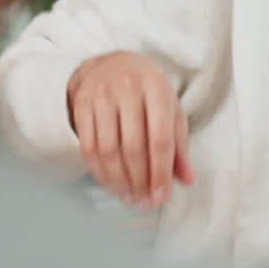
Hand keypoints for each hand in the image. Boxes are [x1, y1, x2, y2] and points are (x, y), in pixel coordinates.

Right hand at [67, 51, 193, 209]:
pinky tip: (111, 185)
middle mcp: (128, 90)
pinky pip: (88, 147)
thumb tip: (186, 180)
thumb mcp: (171, 110)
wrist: (112, 64)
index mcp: (158, 90)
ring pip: (107, 150)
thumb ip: (179, 145)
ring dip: (119, 181)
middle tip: (145, 203)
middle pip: (133, 147)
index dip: (160, 172)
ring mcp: (102, 96)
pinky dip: (99, 172)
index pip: (160, 138)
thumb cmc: (149, 92)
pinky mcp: (82, 105)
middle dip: (140, 181)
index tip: (161, 197)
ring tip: (130, 198)